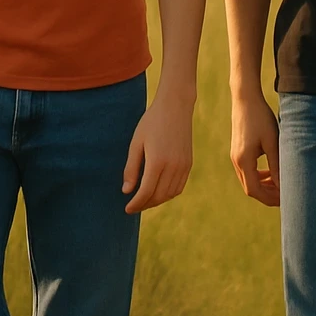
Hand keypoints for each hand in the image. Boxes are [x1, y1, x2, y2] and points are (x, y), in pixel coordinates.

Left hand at [122, 90, 193, 214]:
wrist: (175, 106)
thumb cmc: (152, 122)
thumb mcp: (136, 143)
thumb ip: (131, 168)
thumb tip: (127, 191)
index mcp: (157, 161)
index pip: (146, 192)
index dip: (136, 204)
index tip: (127, 209)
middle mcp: (173, 166)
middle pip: (158, 196)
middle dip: (145, 204)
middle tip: (134, 206)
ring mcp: (183, 165)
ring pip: (170, 194)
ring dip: (157, 200)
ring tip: (145, 200)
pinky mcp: (189, 163)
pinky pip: (179, 186)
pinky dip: (169, 193)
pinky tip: (159, 191)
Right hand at [230, 93, 279, 206]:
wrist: (245, 98)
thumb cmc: (261, 118)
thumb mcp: (272, 142)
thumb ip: (276, 165)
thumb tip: (283, 186)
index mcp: (243, 160)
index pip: (254, 190)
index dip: (270, 198)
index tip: (285, 198)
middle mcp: (236, 161)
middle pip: (250, 188)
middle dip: (268, 194)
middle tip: (285, 195)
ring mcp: (235, 156)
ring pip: (248, 180)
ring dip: (264, 185)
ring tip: (280, 184)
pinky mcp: (237, 150)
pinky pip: (247, 170)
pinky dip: (259, 175)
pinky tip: (271, 172)